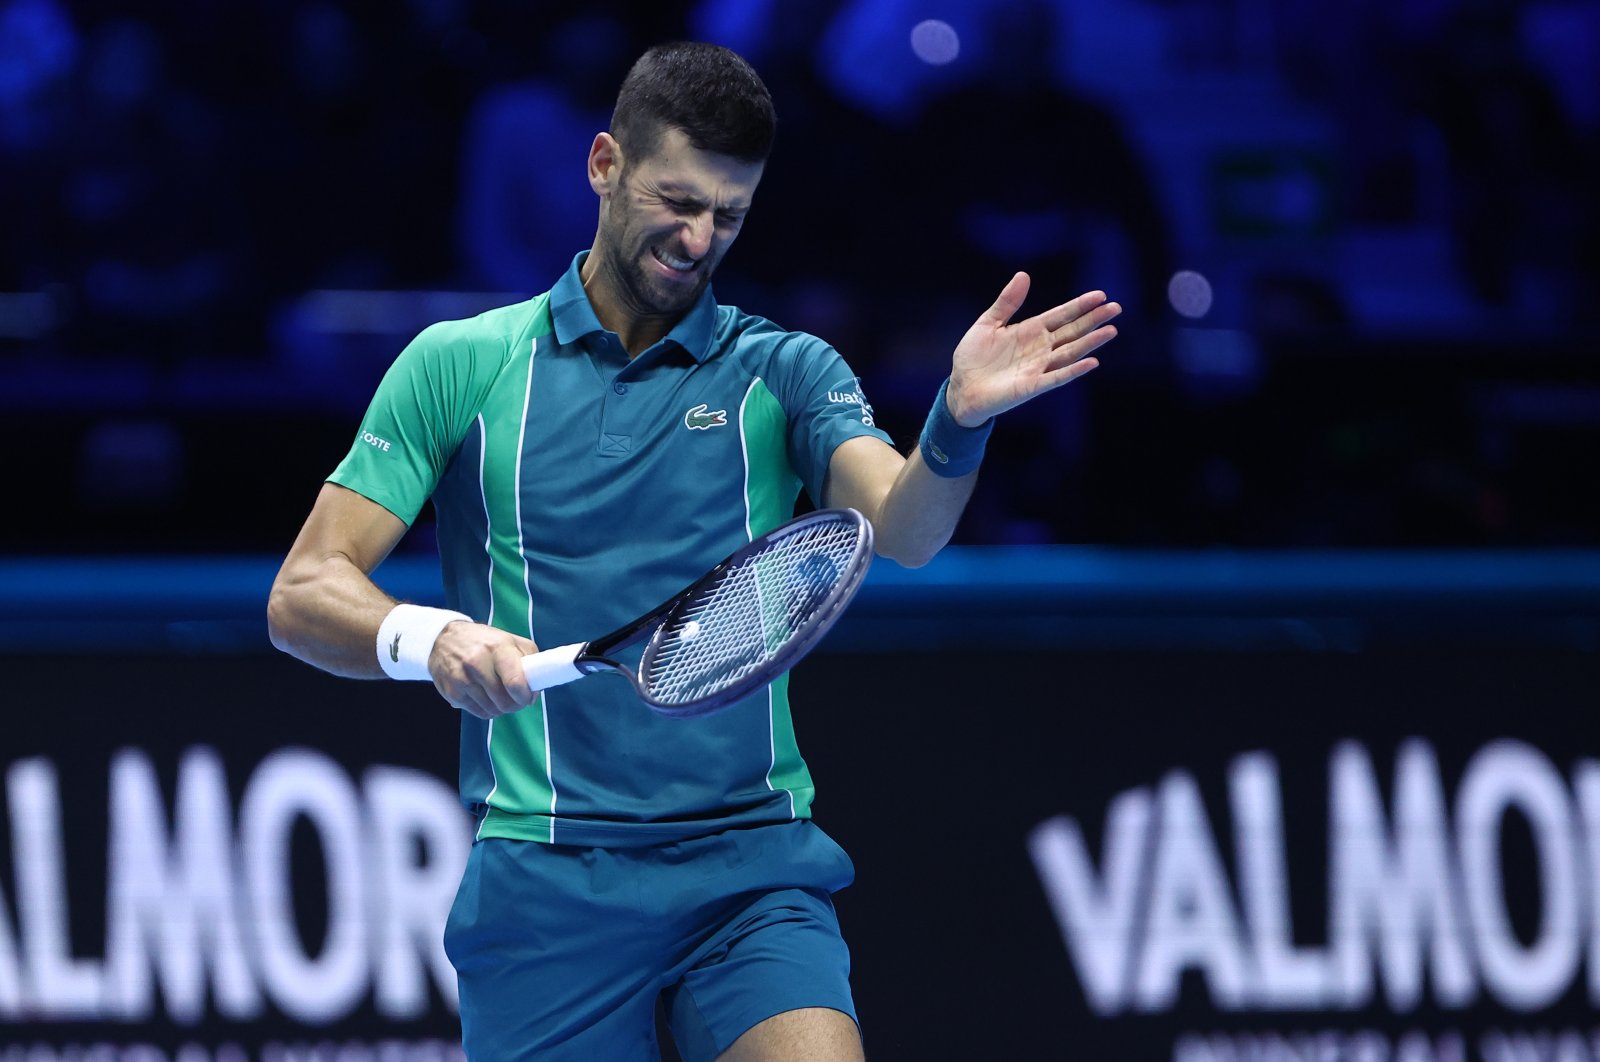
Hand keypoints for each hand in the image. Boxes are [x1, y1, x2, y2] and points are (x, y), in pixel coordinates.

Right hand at [428, 621, 539, 718]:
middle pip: (504, 702)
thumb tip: (533, 692)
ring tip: (499, 696)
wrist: (443, 639)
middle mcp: (477, 662)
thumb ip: (529, 662)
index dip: (525, 696)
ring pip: (492, 710)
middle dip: (515, 705)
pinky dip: (486, 709)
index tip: (527, 697)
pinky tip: (485, 696)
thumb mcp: (511, 640)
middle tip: (515, 699)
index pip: (515, 683)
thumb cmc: (485, 642)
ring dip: (500, 708)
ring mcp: (462, 678)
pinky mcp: (452, 692)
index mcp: (498, 647)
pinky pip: (478, 712)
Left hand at [946, 273, 1119, 426]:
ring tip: (1111, 330)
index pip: (1061, 315)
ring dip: (1090, 342)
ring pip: (1070, 352)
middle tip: (1116, 308)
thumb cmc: (973, 357)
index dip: (1080, 305)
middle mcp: (1040, 348)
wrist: (961, 387)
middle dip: (1094, 320)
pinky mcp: (1032, 386)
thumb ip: (1007, 302)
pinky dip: (1074, 370)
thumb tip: (1024, 275)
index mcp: (1031, 330)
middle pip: (1073, 331)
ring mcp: (1038, 367)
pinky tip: (1092, 362)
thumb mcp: (988, 323)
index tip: (1101, 295)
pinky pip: (1057, 377)